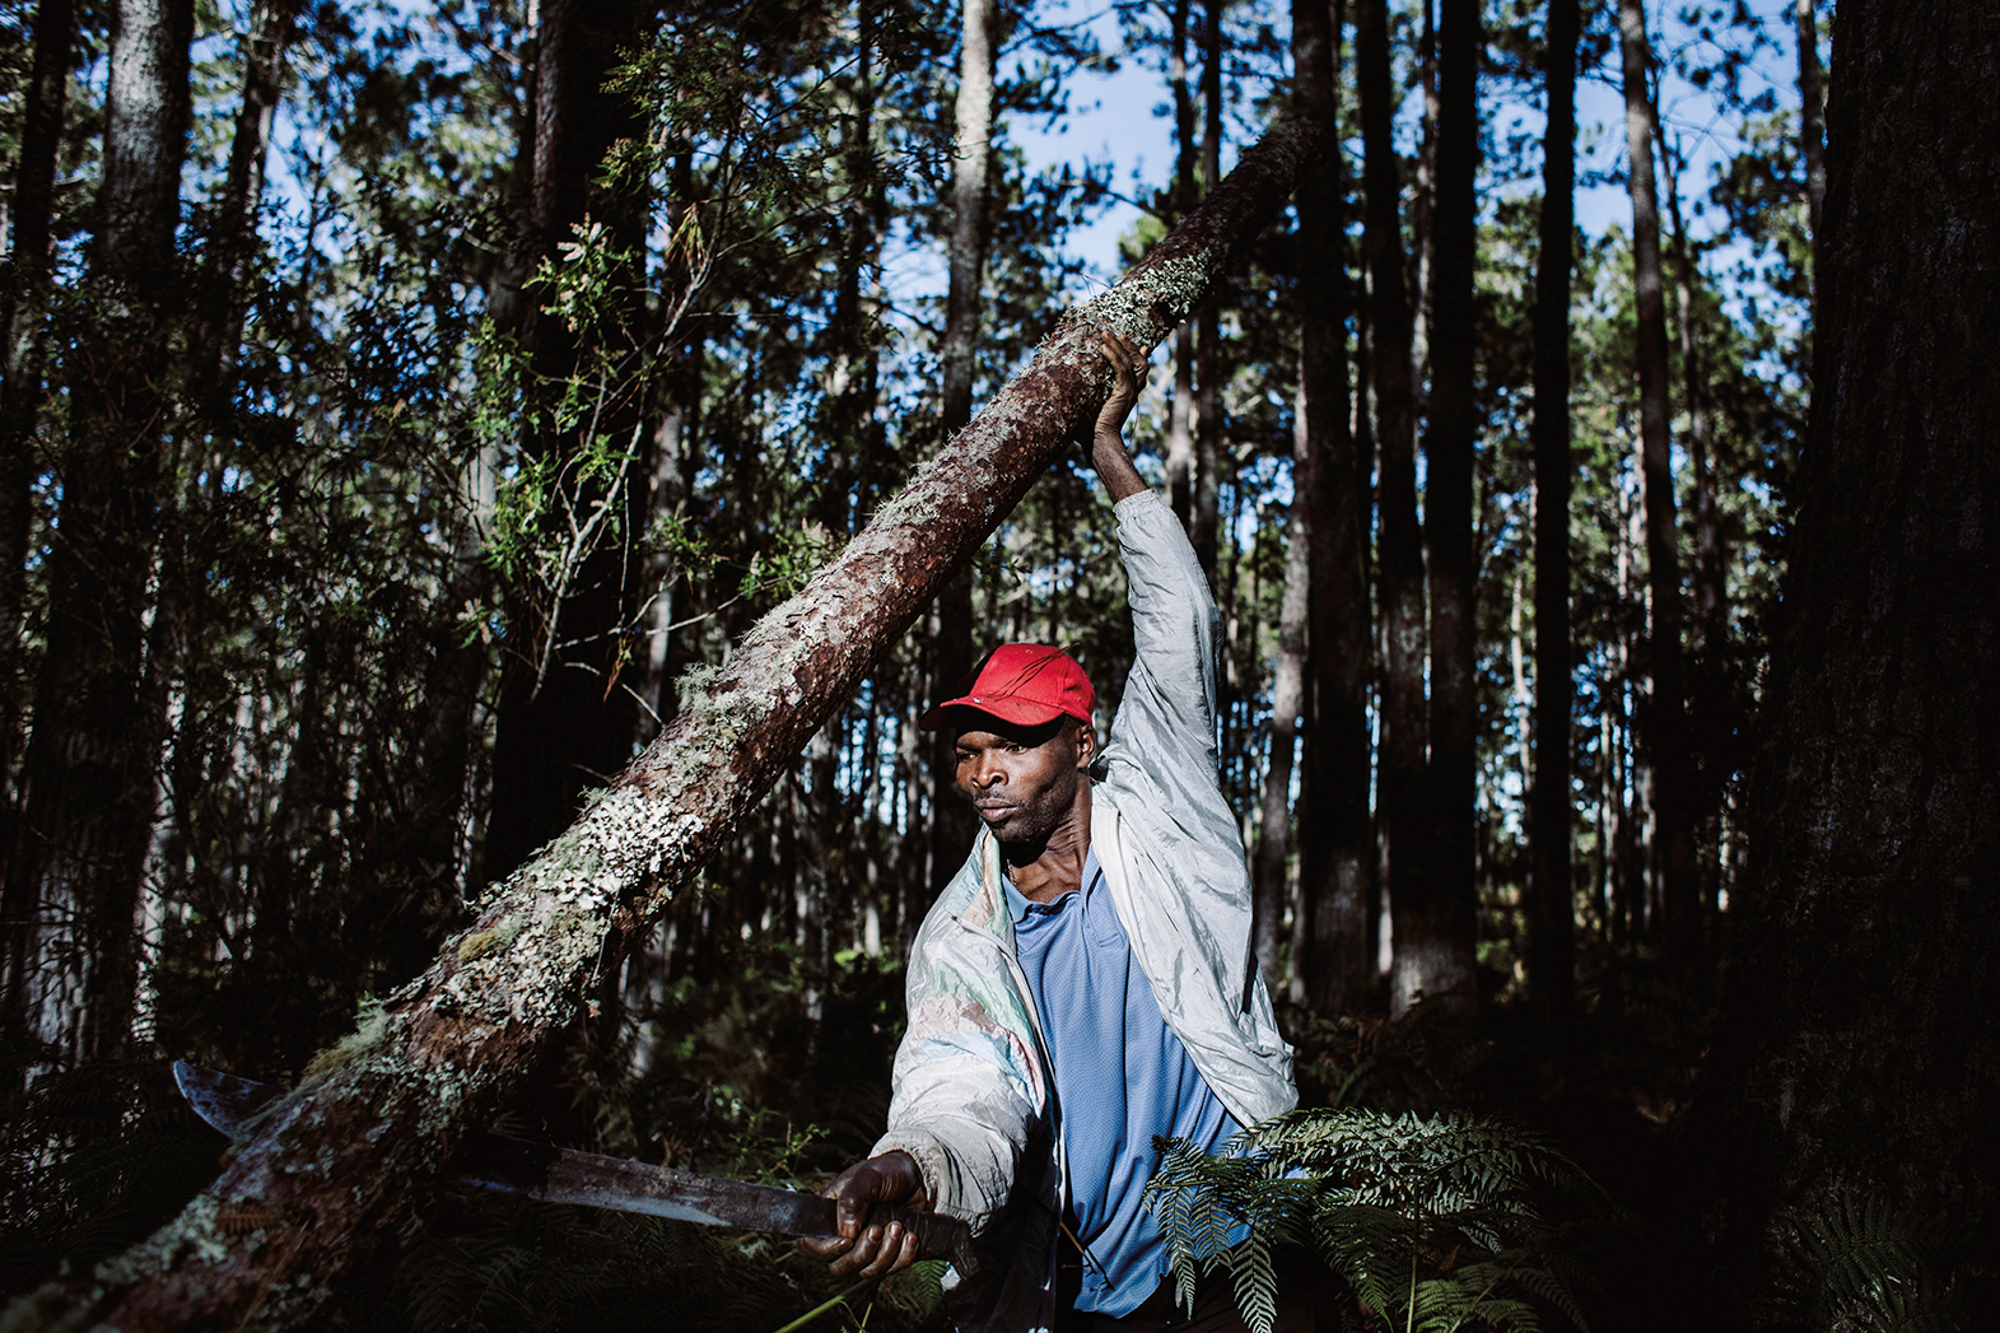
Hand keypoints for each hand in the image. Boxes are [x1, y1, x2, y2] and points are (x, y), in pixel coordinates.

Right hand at [796, 1151, 928, 1278]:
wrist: (916, 1176)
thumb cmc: (886, 1172)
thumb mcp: (868, 1177)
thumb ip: (852, 1200)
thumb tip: (846, 1232)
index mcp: (831, 1216)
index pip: (811, 1244)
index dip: (825, 1249)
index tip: (847, 1241)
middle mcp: (846, 1237)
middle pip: (840, 1266)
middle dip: (862, 1252)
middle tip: (878, 1229)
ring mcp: (868, 1248)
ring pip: (867, 1271)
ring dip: (885, 1253)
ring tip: (898, 1226)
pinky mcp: (890, 1255)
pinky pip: (892, 1269)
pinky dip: (903, 1257)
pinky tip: (911, 1237)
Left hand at [1090, 333, 1148, 501]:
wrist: (1098, 443)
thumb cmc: (1089, 431)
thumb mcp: (1088, 408)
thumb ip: (1086, 398)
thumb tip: (1065, 394)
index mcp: (1127, 396)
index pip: (1140, 372)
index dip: (1139, 356)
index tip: (1140, 345)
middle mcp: (1132, 392)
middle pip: (1139, 363)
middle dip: (1128, 346)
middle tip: (1118, 333)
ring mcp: (1130, 392)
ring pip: (1130, 361)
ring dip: (1119, 346)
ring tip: (1107, 334)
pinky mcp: (1124, 393)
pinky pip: (1122, 369)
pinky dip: (1114, 356)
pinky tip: (1104, 348)